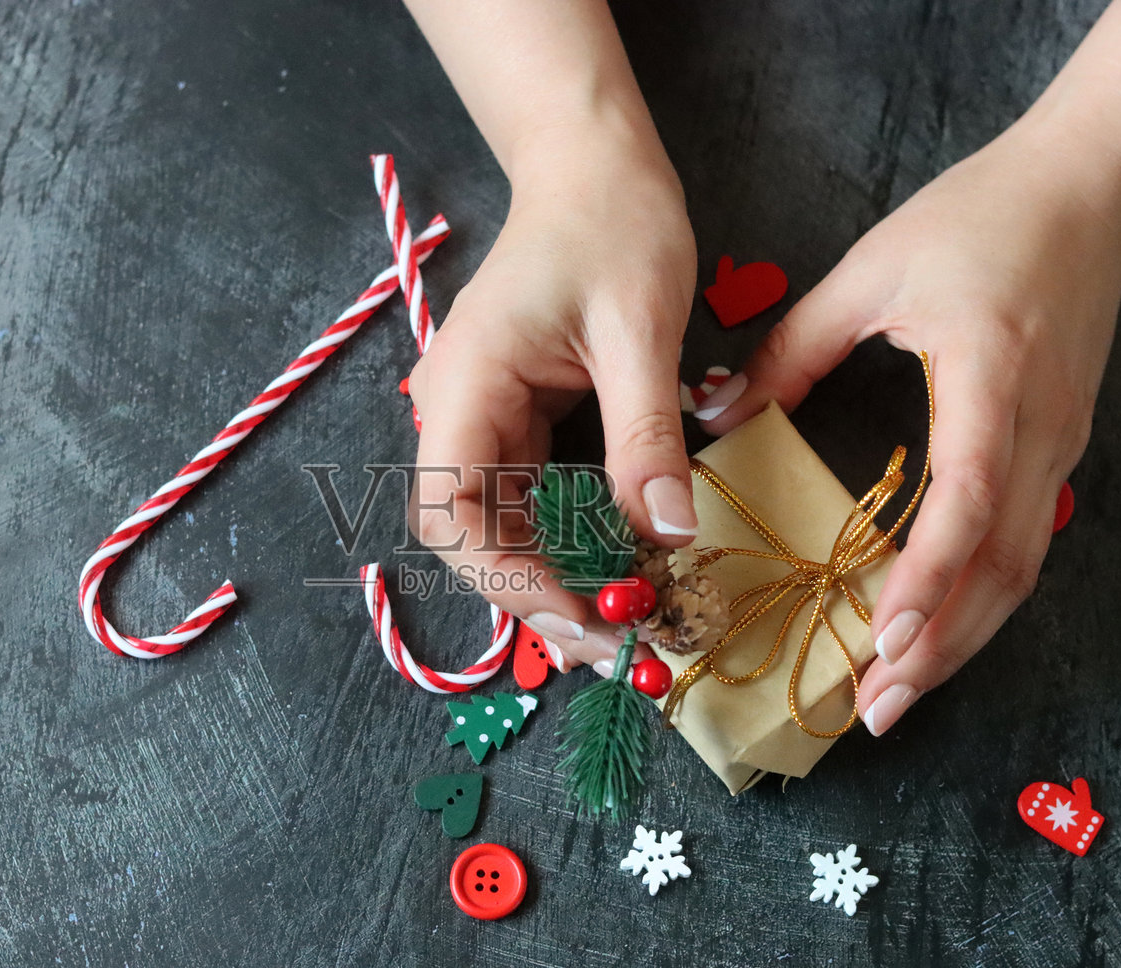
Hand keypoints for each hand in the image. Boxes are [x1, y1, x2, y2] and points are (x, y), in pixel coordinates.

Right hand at [408, 129, 697, 673]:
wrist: (593, 166)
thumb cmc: (611, 224)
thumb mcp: (640, 330)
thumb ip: (645, 435)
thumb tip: (666, 535)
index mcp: (465, 386)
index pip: (454, 515)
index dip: (510, 580)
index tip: (584, 617)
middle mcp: (458, 411)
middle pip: (474, 535)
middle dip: (540, 596)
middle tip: (617, 648)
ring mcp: (483, 418)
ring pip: (503, 526)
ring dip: (559, 578)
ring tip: (625, 625)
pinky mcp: (516, 420)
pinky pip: (533, 498)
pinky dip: (574, 540)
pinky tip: (619, 569)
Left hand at [695, 121, 1120, 732]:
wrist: (1088, 187)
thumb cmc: (976, 217)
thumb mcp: (872, 272)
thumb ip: (794, 347)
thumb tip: (718, 410)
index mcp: (989, 379)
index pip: (966, 503)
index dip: (927, 581)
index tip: (884, 640)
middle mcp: (1039, 427)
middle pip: (1004, 567)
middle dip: (942, 647)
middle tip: (878, 707)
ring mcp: (1061, 442)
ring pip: (1023, 568)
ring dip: (964, 638)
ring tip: (900, 691)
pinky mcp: (1061, 445)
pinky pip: (1026, 540)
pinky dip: (980, 596)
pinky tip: (937, 627)